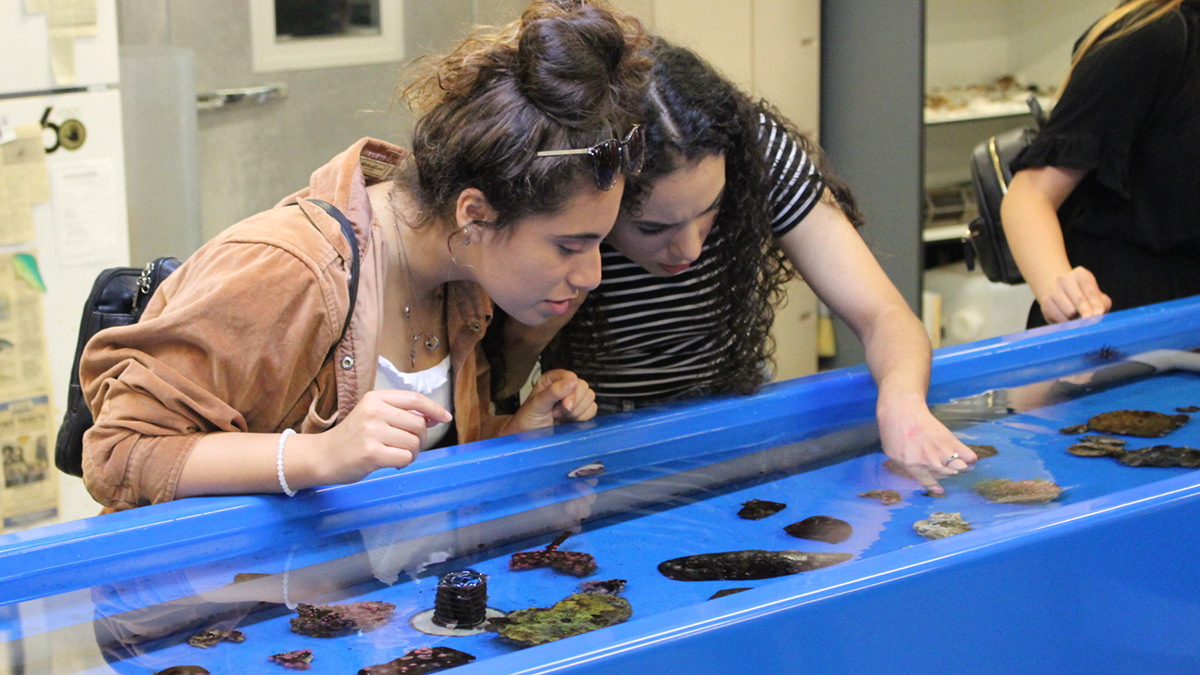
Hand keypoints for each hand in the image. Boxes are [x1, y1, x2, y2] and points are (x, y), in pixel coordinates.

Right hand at [313, 389, 451, 484]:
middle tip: (406, 446)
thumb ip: (400, 413)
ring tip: (395, 455)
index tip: (445, 418)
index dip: (434, 408)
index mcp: (376, 398)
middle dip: (420, 439)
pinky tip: (391, 463)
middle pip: (418, 425)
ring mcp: (372, 432)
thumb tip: (434, 417)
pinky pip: (405, 458)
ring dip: (411, 454)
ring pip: (414, 443)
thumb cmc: (353, 437)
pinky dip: (404, 463)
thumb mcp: (373, 415)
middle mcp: (374, 411)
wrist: (324, 456)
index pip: (415, 399)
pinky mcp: (371, 453)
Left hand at [506, 369, 596, 433]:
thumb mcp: (537, 404)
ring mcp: (574, 399)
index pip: (571, 377)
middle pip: (583, 387)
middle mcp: (564, 387)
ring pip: (590, 398)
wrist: (529, 440)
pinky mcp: (580, 411)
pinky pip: (592, 410)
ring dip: (576, 412)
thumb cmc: (528, 420)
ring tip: (560, 417)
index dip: (570, 392)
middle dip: (573, 404)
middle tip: (557, 413)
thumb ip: (553, 392)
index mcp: (552, 379)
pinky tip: (569, 421)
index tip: (564, 405)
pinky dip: (582, 418)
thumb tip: (572, 382)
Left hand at [876, 393, 975, 493]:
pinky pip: (969, 455)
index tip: (940, 489)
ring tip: (956, 462)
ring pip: (961, 468)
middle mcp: (929, 461)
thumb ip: (905, 465)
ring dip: (959, 466)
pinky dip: (970, 457)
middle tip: (943, 466)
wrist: (902, 410)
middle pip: (947, 475)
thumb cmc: (892, 430)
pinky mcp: (950, 439)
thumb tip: (915, 474)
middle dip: (946, 472)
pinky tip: (967, 457)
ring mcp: (941, 451)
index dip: (935, 486)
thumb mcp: (892, 453)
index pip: (928, 481)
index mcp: (913, 466)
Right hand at [1038, 266, 1111, 323]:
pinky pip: (1059, 317)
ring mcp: (1052, 289)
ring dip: (1076, 319)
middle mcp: (1064, 279)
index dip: (1097, 305)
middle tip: (1090, 321)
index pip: (1091, 292)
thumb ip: (1101, 304)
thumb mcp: (1097, 297)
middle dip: (1086, 313)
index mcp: (1080, 274)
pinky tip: (1068, 320)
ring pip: (1069, 311)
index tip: (1099, 315)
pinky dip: (1066, 322)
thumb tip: (1097, 314)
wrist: (1060, 294)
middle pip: (1079, 300)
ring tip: (1078, 318)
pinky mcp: (1046, 302)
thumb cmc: (1084, 297)